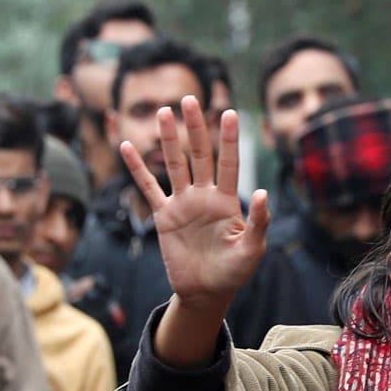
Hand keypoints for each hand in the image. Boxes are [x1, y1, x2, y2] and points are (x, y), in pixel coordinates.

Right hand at [125, 97, 269, 306]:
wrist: (206, 292)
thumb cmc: (234, 272)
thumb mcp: (252, 250)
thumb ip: (258, 222)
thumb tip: (263, 193)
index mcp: (228, 200)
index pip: (229, 163)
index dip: (229, 139)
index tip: (230, 113)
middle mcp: (204, 195)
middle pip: (200, 154)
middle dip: (196, 128)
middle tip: (190, 98)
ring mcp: (183, 203)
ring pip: (175, 164)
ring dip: (169, 139)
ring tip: (164, 111)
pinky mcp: (163, 216)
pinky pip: (149, 188)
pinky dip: (138, 169)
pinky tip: (127, 146)